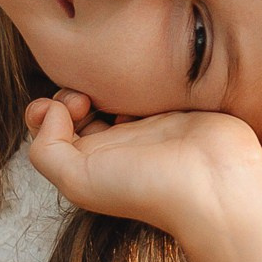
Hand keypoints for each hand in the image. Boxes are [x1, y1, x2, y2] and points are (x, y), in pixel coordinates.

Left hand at [24, 90, 261, 252]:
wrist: (214, 182)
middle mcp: (116, 144)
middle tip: (88, 96)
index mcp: (90, 163)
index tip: (70, 107)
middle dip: (72, 92)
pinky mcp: (174, 107)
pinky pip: (145, 82)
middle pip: (76, 107)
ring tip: (113, 81)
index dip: (49, 111)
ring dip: (103, 79)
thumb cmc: (146, 187)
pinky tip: (143, 77)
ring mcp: (146, 124)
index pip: (52, 130)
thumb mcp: (77, 180)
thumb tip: (52, 110)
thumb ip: (46, 148)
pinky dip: (137, 74)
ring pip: (109, 91)